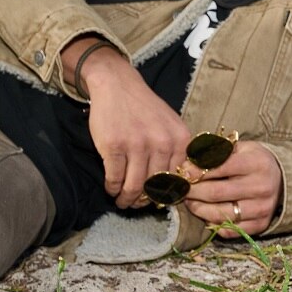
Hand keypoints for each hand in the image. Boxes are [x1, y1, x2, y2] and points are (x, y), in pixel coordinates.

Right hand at [63, 36, 191, 207]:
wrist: (118, 85)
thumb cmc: (145, 108)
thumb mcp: (171, 125)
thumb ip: (177, 151)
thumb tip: (178, 184)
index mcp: (180, 139)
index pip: (178, 179)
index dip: (167, 194)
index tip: (158, 200)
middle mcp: (162, 143)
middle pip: (155, 186)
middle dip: (144, 200)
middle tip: (136, 205)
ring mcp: (137, 145)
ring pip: (134, 186)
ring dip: (127, 199)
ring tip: (123, 202)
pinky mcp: (114, 147)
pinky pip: (115, 178)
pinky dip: (112, 188)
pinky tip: (112, 189)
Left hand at [181, 142, 282, 236]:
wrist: (281, 180)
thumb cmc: (253, 161)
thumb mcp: (240, 148)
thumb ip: (214, 152)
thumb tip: (186, 165)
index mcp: (257, 163)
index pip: (219, 167)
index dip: (196, 171)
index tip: (182, 173)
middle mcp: (262, 187)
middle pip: (216, 193)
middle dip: (192, 191)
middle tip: (181, 189)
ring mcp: (262, 208)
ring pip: (220, 214)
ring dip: (198, 209)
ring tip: (190, 202)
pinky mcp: (261, 225)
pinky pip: (229, 230)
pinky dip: (213, 224)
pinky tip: (207, 213)